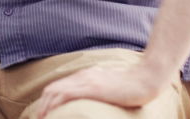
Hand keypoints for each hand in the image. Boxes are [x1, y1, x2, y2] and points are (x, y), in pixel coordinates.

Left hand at [35, 63, 165, 117]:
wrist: (147, 78)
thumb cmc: (133, 85)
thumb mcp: (111, 86)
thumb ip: (98, 90)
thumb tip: (94, 99)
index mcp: (85, 76)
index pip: (58, 87)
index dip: (47, 100)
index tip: (43, 113)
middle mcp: (82, 76)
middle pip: (52, 89)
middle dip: (42, 105)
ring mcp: (86, 81)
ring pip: (56, 91)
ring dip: (45, 106)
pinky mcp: (92, 88)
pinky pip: (66, 94)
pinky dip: (55, 104)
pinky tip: (52, 113)